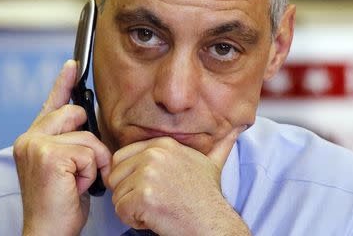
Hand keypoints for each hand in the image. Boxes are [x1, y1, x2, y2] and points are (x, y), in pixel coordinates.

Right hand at [13, 60, 111, 235]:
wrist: (48, 230)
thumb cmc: (61, 201)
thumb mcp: (67, 166)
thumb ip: (70, 142)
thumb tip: (87, 120)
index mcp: (33, 139)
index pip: (52, 104)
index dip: (63, 83)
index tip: (73, 65)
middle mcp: (29, 138)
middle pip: (76, 114)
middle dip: (90, 141)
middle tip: (82, 168)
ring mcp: (36, 145)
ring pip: (88, 137)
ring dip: (93, 162)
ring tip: (79, 182)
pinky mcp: (48, 156)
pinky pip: (89, 152)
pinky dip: (92, 171)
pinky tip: (78, 186)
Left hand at [108, 128, 249, 234]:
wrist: (212, 224)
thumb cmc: (207, 197)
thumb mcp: (211, 164)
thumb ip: (218, 145)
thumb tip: (237, 129)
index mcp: (162, 144)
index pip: (121, 157)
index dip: (130, 178)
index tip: (150, 188)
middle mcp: (154, 154)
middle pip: (115, 175)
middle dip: (128, 193)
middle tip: (153, 200)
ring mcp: (148, 174)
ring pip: (117, 195)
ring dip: (132, 208)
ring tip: (157, 208)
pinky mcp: (144, 196)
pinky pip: (121, 211)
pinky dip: (134, 221)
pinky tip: (155, 217)